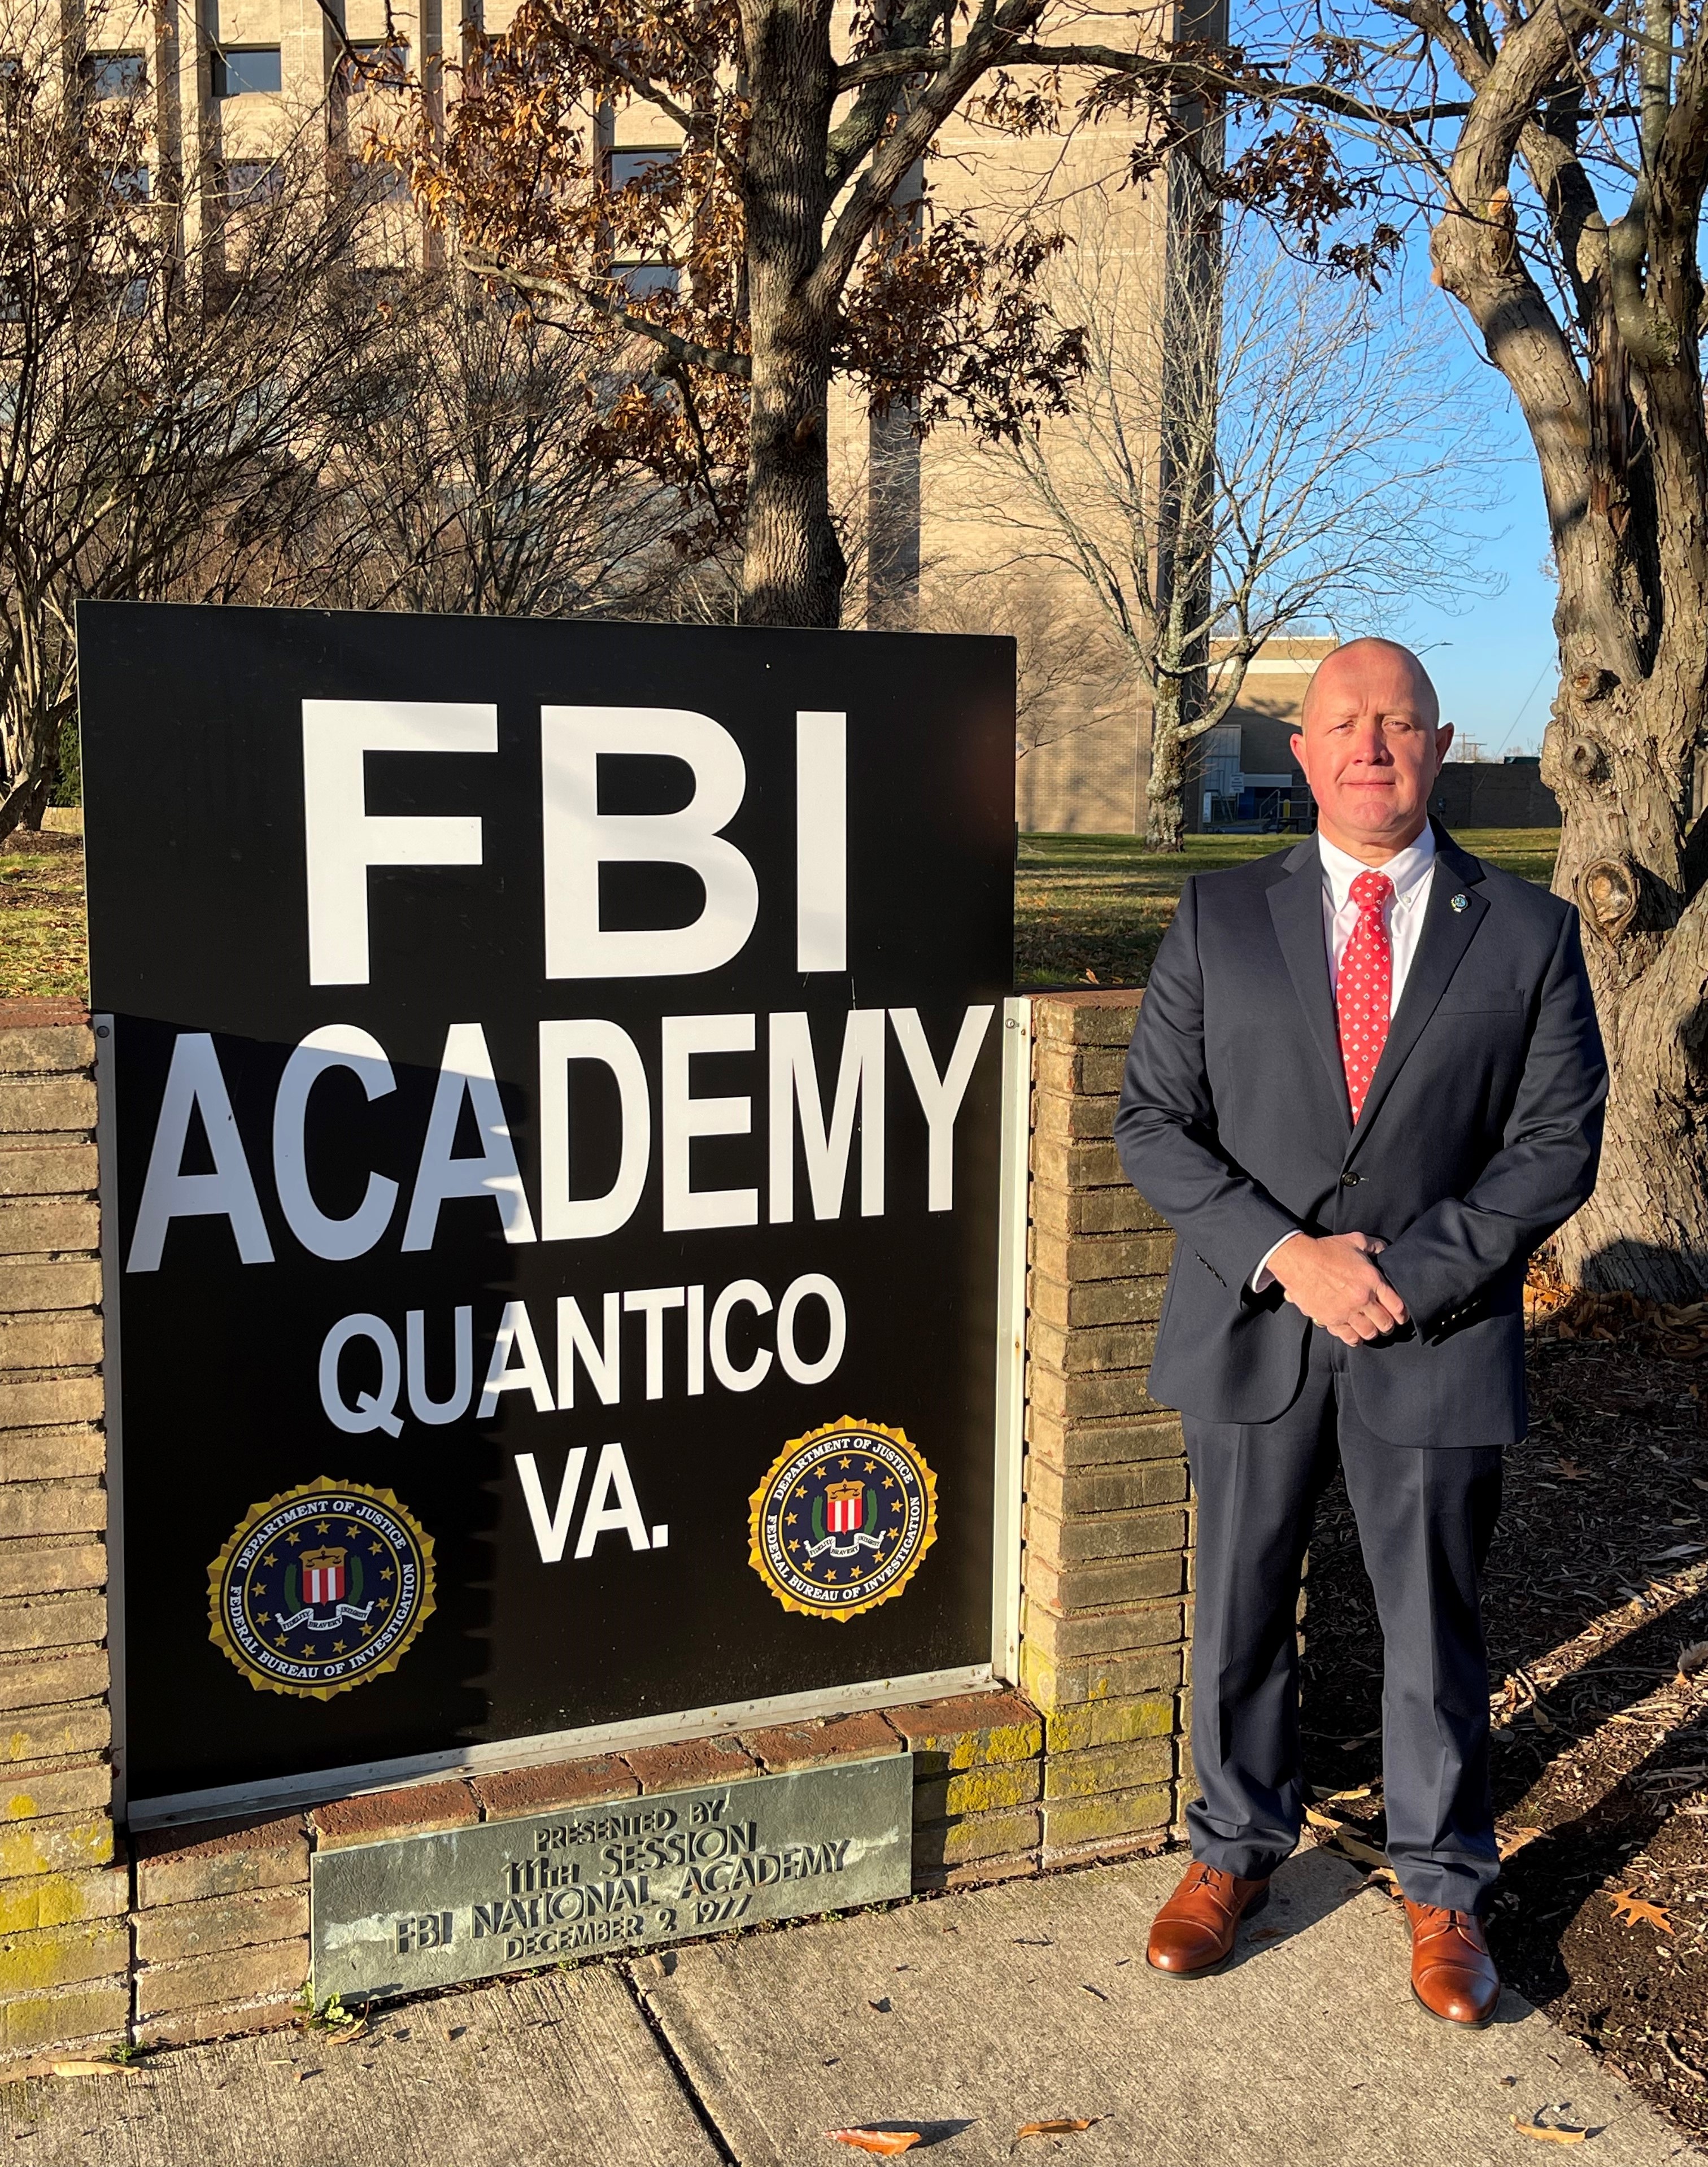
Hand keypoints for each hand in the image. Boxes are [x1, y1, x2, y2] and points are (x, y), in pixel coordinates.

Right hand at [1267, 1231, 1408, 1345]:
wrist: (1299, 1260)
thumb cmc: (1326, 1250)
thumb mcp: (1356, 1240)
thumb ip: (1375, 1246)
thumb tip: (1385, 1250)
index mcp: (1372, 1280)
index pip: (1397, 1306)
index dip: (1402, 1314)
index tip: (1400, 1316)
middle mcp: (1362, 1299)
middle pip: (1385, 1323)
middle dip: (1388, 1325)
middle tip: (1385, 1323)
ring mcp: (1346, 1311)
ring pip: (1369, 1333)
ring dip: (1371, 1332)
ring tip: (1370, 1329)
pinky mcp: (1331, 1319)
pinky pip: (1348, 1337)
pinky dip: (1354, 1339)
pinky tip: (1355, 1336)